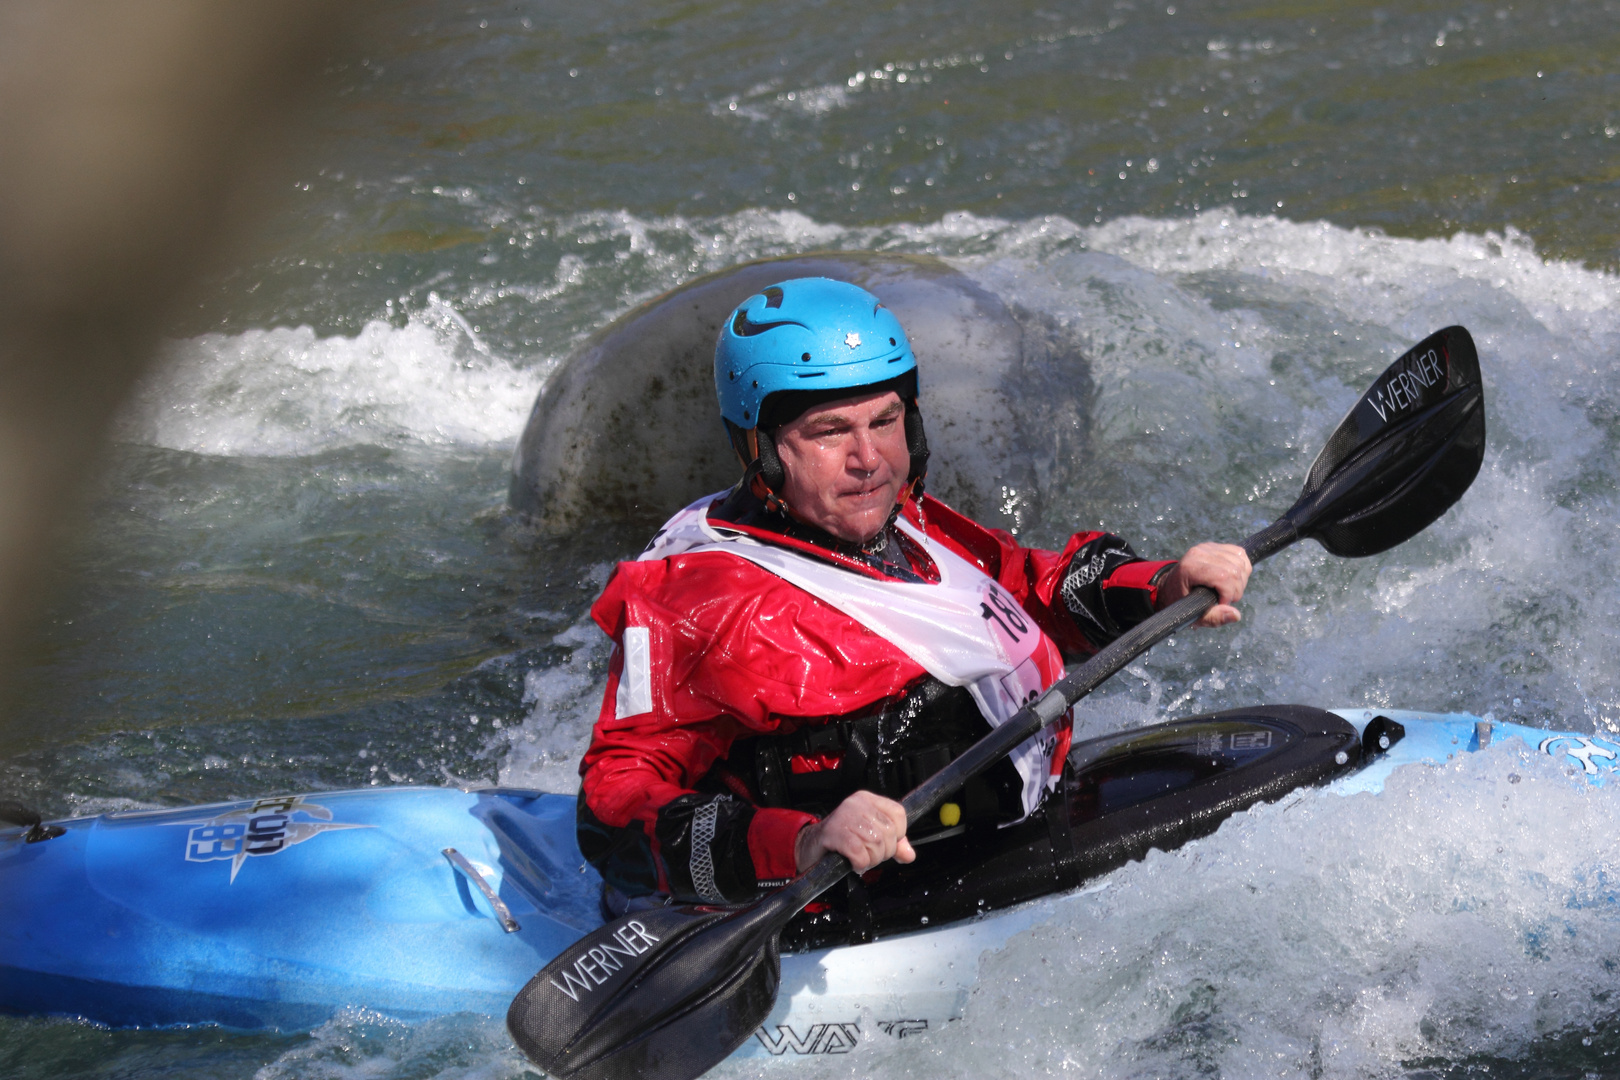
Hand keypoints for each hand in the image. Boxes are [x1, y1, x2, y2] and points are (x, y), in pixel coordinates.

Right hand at [793, 790, 915, 872]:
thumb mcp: (869, 838)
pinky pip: (859, 852)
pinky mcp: (833, 832)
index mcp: (867, 800)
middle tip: (870, 855)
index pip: (898, 813)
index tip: (887, 844)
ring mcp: (844, 816)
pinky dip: (860, 863)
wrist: (810, 847)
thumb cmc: (841, 841)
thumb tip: (909, 855)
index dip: (899, 834)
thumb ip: (892, 844)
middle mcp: (856, 803)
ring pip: (876, 843)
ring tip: (860, 859)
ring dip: (871, 859)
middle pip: (889, 831)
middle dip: (883, 852)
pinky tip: (853, 863)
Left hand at [1158, 542, 1251, 627]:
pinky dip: (1242, 569)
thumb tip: (1236, 615)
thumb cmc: (1181, 601)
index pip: (1223, 577)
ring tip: (1226, 590)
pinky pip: (1240, 554)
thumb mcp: (1193, 614)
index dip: (1228, 593)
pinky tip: (1231, 579)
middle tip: (1224, 599)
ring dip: (1240, 581)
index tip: (1221, 603)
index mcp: (1190, 568)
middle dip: (1235, 590)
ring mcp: (1208, 547)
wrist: (1171, 586)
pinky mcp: (1216, 546)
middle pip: (1235, 571)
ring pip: (1240, 563)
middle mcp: (1199, 554)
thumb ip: (1214, 618)